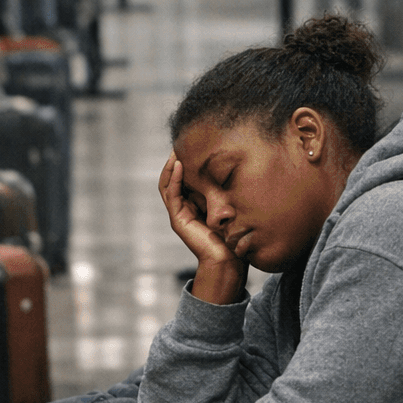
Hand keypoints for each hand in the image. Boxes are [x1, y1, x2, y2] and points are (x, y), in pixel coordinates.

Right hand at [159, 154, 244, 302]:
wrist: (230, 260)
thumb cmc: (234, 235)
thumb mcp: (229, 206)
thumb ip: (225, 192)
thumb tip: (235, 169)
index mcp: (193, 204)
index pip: (183, 178)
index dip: (185, 161)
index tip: (192, 144)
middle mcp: (183, 208)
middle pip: (172, 178)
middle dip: (175, 160)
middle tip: (181, 142)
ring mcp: (179, 214)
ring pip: (167, 184)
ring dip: (171, 166)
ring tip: (176, 150)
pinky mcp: (178, 220)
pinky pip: (172, 194)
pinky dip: (173, 179)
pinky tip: (179, 165)